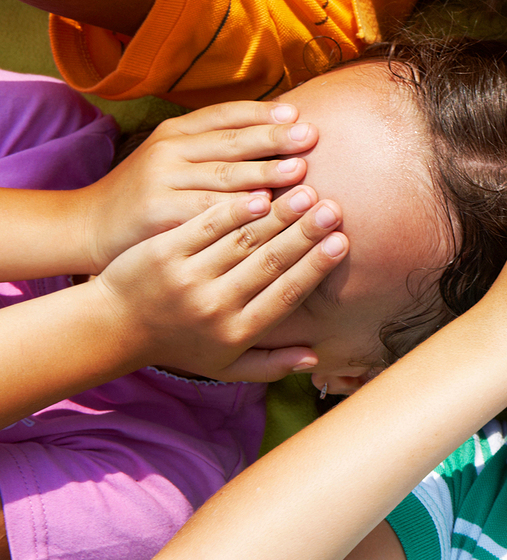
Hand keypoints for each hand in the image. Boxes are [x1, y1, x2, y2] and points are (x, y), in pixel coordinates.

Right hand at [77, 101, 316, 272]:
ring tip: (301, 171)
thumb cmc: (151, 193)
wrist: (91, 225)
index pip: (226, 114)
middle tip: (311, 136)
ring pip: (223, 174)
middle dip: (274, 138)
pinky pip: (206, 209)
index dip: (263, 112)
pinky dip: (237, 208)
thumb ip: (217, 148)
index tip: (298, 115)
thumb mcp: (177, 160)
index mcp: (177, 131)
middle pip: (232, 141)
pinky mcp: (157, 211)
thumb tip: (281, 135)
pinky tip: (264, 208)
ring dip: (265, 172)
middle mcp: (169, 149)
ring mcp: (162, 179)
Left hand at [94, 186, 347, 380]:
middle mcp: (214, 306)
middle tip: (333, 209)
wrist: (111, 327)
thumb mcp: (225, 367)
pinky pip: (205, 226)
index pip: (285, 294)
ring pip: (242, 240)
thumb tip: (315, 358)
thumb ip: (272, 365)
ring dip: (278, 215)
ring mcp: (187, 277)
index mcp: (235, 332)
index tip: (341, 243)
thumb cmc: (179, 344)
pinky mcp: (163, 252)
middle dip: (305, 234)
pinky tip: (260, 192)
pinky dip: (234, 209)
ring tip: (306, 192)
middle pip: (269, 263)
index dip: (315, 267)